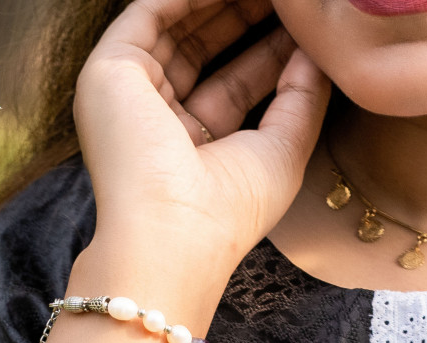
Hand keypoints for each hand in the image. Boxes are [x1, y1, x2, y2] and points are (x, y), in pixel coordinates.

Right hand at [73, 0, 330, 267]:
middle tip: (285, 0)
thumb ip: (303, 97)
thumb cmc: (229, 213)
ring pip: (178, 27)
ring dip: (220, 3)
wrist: (173, 234)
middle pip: (205, 50)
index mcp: (195, 148)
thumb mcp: (283, 150)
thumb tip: (316, 52)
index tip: (302, 27)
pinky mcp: (110, 71)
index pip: (236, 84)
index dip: (270, 50)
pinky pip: (150, 13)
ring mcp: (130, 94)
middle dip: (245, 16)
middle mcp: (157, 119)